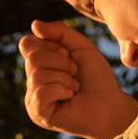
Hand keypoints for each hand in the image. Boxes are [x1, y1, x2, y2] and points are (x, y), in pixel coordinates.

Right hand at [20, 19, 137, 138]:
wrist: (110, 105)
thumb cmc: (97, 78)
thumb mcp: (80, 46)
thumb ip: (59, 31)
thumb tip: (33, 24)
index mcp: (39, 63)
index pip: (27, 43)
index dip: (50, 45)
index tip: (68, 55)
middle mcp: (32, 80)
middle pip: (33, 58)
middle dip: (60, 62)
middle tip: (74, 73)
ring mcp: (33, 97)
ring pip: (37, 75)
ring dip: (63, 78)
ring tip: (74, 87)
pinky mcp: (36, 113)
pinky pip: (40, 92)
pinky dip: (60, 91)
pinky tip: (69, 97)